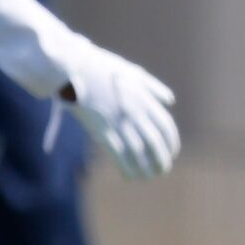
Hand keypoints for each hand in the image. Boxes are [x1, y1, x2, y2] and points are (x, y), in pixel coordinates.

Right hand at [60, 43, 178, 181]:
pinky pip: (117, 154)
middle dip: (160, 160)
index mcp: (144, 100)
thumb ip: (153, 87)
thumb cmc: (100, 67)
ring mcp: (117, 122)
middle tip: (161, 171)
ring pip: (138, 152)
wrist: (72, 68)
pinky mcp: (100, 130)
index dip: (171, 143)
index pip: (165, 127)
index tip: (172, 153)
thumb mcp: (133, 71)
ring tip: (146, 177)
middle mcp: (134, 113)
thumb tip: (170, 101)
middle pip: (154, 143)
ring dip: (144, 168)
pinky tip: (127, 176)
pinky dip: (125, 168)